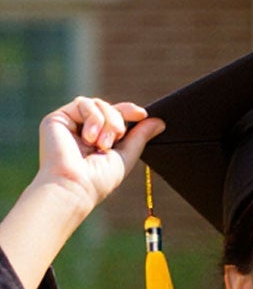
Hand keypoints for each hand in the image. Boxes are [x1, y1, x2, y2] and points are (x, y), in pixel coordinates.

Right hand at [33, 98, 158, 216]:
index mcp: (98, 139)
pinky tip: (89, 138)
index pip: (115, 116)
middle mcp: (83, 130)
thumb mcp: (126, 156)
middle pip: (108, 107)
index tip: (142, 114)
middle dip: (118, 120)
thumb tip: (159, 121)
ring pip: (97, 103)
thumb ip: (140, 137)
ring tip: (102, 144)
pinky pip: (83, 103)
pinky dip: (93, 118)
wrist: (75, 185)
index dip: (128, 111)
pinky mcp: (57, 118)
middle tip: (116, 139)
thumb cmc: (99, 179)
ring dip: (107, 121)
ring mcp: (70, 123)